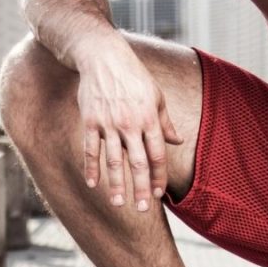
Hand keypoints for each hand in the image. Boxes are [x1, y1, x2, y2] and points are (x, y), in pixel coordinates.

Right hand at [72, 39, 183, 211]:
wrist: (103, 57)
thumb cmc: (133, 76)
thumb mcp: (156, 96)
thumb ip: (165, 122)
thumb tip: (177, 142)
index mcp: (150, 119)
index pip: (157, 155)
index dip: (159, 177)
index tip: (159, 195)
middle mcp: (131, 124)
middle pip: (138, 162)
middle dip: (141, 188)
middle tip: (141, 209)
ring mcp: (109, 124)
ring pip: (114, 160)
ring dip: (116, 184)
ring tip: (118, 203)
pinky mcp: (90, 121)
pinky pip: (91, 149)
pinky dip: (92, 167)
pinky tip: (93, 184)